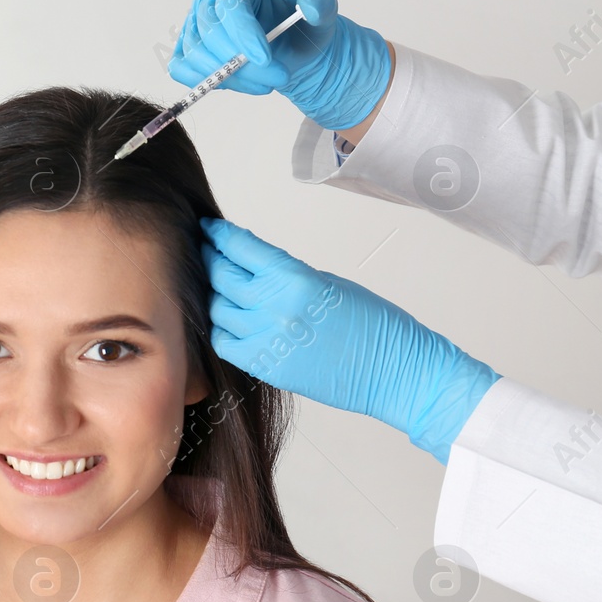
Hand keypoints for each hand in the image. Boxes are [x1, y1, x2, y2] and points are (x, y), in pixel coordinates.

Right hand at [168, 0, 392, 131]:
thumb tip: (311, 6)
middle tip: (280, 77)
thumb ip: (321, 4)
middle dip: (244, 63)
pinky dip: (208, 82)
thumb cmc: (299, 27)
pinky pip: (183, 69)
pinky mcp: (185, 49)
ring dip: (232, 77)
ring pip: (197, 55)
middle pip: (211, 33)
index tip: (265, 59)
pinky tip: (241, 83)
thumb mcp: (322, 11)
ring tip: (266, 82)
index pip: (230, 4)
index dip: (244, 34)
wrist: (288, 49)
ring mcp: (192, 24)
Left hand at [200, 217, 499, 463]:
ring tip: (217, 289)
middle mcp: (273, 308)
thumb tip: (254, 270)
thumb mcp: (329, 284)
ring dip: (215, 296)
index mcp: (293, 278)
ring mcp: (265, 340)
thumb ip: (287, 276)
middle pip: (221, 276)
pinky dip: (221, 330)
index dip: (218, 235)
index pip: (240, 248)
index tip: (207, 228)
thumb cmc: (375, 326)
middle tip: (205, 253)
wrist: (396, 372)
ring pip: (217, 310)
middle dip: (210, 260)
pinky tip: (229, 322)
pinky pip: (224, 343)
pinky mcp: (265, 367)